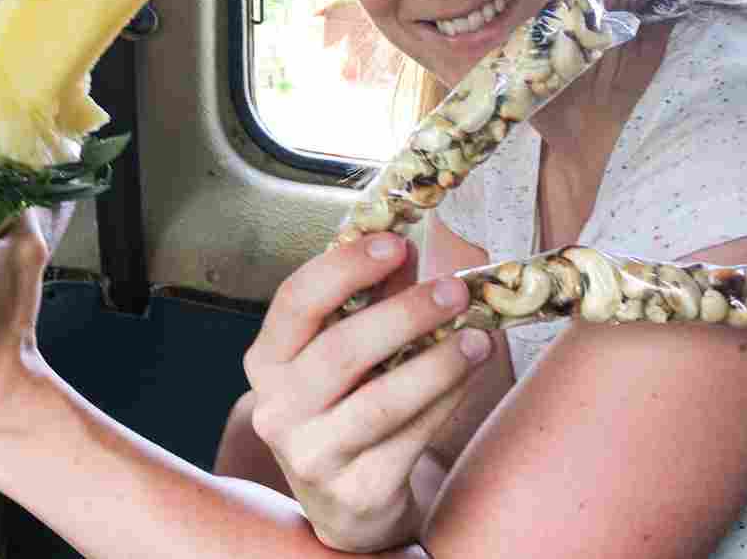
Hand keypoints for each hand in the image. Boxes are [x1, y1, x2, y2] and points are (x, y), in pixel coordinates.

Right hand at [240, 233, 491, 551]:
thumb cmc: (346, 405)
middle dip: (404, 314)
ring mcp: (312, 455)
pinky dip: (446, 401)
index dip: (345, 267)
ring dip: (437, 363)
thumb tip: (406, 244)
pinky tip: (470, 374)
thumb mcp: (345, 351)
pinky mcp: (355, 493)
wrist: (346, 503)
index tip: (395, 243)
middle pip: (340, 351)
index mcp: (267, 361)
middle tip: (455, 289)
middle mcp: (277, 408)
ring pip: (380, 402)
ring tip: (479, 337)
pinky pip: (410, 439)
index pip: (296, 302)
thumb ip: (369, 299)